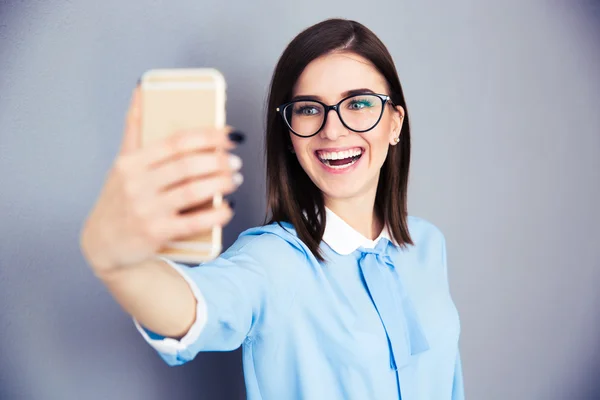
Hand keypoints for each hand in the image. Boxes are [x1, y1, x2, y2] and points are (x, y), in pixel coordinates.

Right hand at [80, 86, 242, 273]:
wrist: (102, 245)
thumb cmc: (119, 199)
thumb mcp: (121, 163)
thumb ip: (134, 128)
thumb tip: (141, 88)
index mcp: (132, 162)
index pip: (177, 142)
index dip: (209, 136)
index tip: (232, 135)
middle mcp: (137, 184)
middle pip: (188, 165)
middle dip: (219, 161)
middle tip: (236, 162)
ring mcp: (146, 210)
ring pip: (193, 191)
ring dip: (221, 183)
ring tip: (235, 179)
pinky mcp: (155, 234)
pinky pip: (193, 222)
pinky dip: (216, 214)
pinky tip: (228, 208)